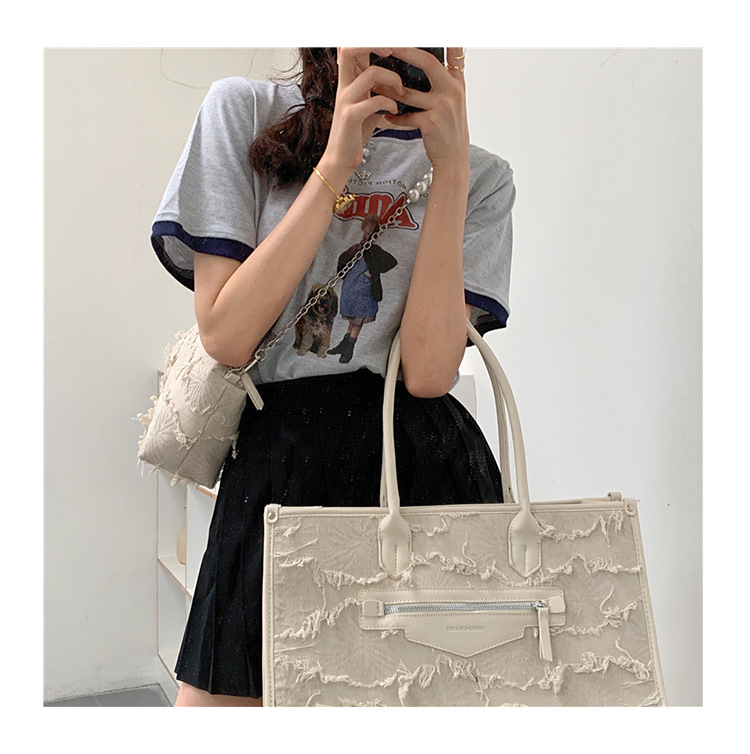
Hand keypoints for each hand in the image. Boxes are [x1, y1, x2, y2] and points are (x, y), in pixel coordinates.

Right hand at [323, 47, 405, 172]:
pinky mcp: (350, 117)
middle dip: (375, 44)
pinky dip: (390, 103)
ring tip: (400, 93)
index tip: (389, 48)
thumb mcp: (367, 107)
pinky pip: (374, 101)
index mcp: (348, 81)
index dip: (369, 41)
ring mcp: (346, 100)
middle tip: (392, 53)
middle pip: (350, 48)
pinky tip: (394, 111)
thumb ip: (379, 92)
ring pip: (371, 73)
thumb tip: (401, 85)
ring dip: (393, 80)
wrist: (341, 158)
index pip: (351, 47)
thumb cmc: (356, 132)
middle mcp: (344, 86)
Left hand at [384, 47, 469, 168]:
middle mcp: (453, 91)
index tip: (428, 30)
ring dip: (388, 90)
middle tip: (388, 45)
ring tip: (375, 87)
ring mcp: (443, 106)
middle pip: (427, 62)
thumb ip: (442, 82)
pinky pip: (406, 116)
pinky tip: (385, 117)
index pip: (454, 53)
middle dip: (405, 51)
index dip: (446, 39)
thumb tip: (424, 62)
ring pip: (408, 92)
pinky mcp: (431, 122)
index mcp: (458, 83)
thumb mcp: (452, 102)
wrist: (454, 158)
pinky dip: (393, 117)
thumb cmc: (449, 130)